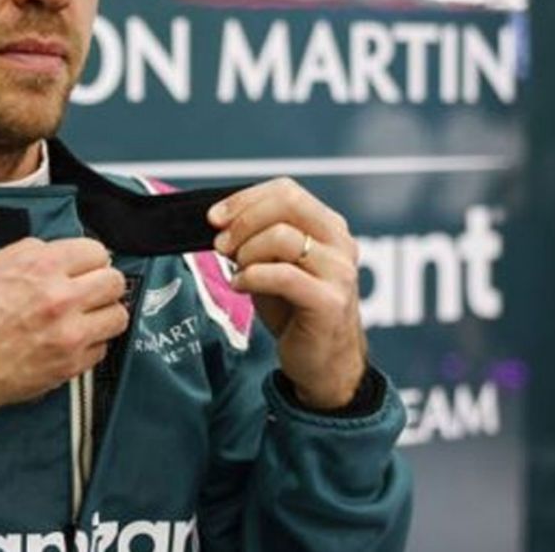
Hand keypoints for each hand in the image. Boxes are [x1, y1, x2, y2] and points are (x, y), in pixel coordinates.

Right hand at [0, 237, 128, 422]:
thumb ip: (27, 253)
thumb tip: (53, 251)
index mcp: (40, 267)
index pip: (96, 251)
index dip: (89, 258)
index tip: (85, 266)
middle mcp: (61, 298)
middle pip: (115, 281)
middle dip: (102, 283)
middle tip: (89, 290)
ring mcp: (69, 335)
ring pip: (118, 316)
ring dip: (103, 314)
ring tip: (85, 316)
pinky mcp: (69, 366)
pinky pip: (102, 348)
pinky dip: (90, 344)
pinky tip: (69, 341)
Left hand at [208, 178, 365, 408]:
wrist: (323, 363)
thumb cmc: (296, 311)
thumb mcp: (273, 265)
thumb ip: (256, 239)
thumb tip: (219, 221)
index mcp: (328, 226)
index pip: (286, 191)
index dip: (245, 199)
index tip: (214, 217)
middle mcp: (340, 243)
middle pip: (288, 203)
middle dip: (243, 220)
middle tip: (220, 244)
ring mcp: (339, 272)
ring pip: (283, 237)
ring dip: (246, 251)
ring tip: (237, 270)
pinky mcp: (330, 301)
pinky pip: (282, 275)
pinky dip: (251, 276)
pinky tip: (241, 286)